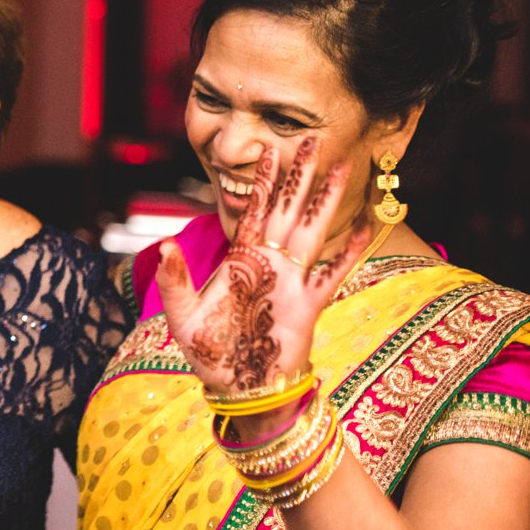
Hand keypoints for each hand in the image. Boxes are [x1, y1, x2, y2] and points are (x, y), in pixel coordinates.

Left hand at [160, 137, 376, 403]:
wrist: (240, 390)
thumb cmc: (210, 353)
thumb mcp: (181, 316)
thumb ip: (175, 280)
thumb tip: (164, 245)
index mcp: (241, 258)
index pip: (253, 208)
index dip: (262, 179)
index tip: (270, 147)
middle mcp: (269, 262)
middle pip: (287, 207)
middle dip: (300, 174)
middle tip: (314, 139)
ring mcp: (291, 281)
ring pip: (312, 229)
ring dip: (326, 199)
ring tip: (343, 168)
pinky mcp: (308, 306)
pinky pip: (330, 273)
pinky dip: (347, 251)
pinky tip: (364, 229)